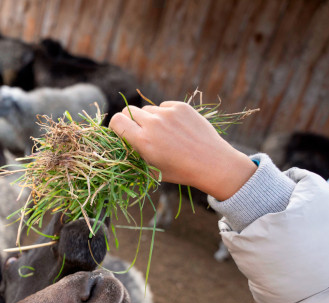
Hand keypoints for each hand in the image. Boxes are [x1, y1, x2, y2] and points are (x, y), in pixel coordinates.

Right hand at [109, 101, 256, 200]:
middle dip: (131, 121)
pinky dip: (164, 115)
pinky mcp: (181, 107)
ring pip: (147, 109)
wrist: (212, 163)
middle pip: (128, 111)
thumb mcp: (150, 167)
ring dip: (149, 119)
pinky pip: (163, 106)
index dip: (116, 126)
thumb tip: (122, 138)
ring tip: (163, 134)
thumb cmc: (179, 170)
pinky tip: (175, 129)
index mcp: (142, 141)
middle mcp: (153, 123)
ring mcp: (168, 113)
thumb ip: (134, 151)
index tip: (122, 133)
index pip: (116, 121)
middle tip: (140, 132)